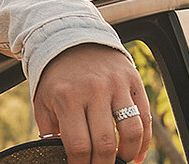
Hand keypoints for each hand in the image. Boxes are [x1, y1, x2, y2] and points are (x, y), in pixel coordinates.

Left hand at [33, 43, 150, 163]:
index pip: (78, 145)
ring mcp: (116, 85)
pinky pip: (145, 117)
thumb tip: (61, 155)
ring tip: (119, 162)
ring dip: (127, 155)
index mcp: (67, 97)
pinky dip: (144, 141)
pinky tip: (136, 155)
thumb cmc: (56, 76)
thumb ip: (50, 130)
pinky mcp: (133, 81)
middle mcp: (94, 91)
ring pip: (131, 131)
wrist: (73, 37)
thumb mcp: (43, 100)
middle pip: (104, 143)